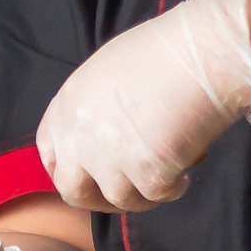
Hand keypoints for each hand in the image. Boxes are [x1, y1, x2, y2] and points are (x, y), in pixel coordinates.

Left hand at [35, 0, 250, 213]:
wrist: (201, 53)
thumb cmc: (164, 50)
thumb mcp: (108, 72)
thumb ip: (95, 108)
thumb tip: (107, 135)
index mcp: (67, 107)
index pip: (50, 154)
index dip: (70, 168)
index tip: (92, 173)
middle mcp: (80, 137)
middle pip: (73, 190)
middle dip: (99, 197)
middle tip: (127, 190)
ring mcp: (111, 158)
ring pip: (120, 199)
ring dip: (143, 193)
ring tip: (169, 173)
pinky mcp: (146, 173)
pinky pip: (156, 196)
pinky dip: (173, 188)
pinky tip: (187, 172)